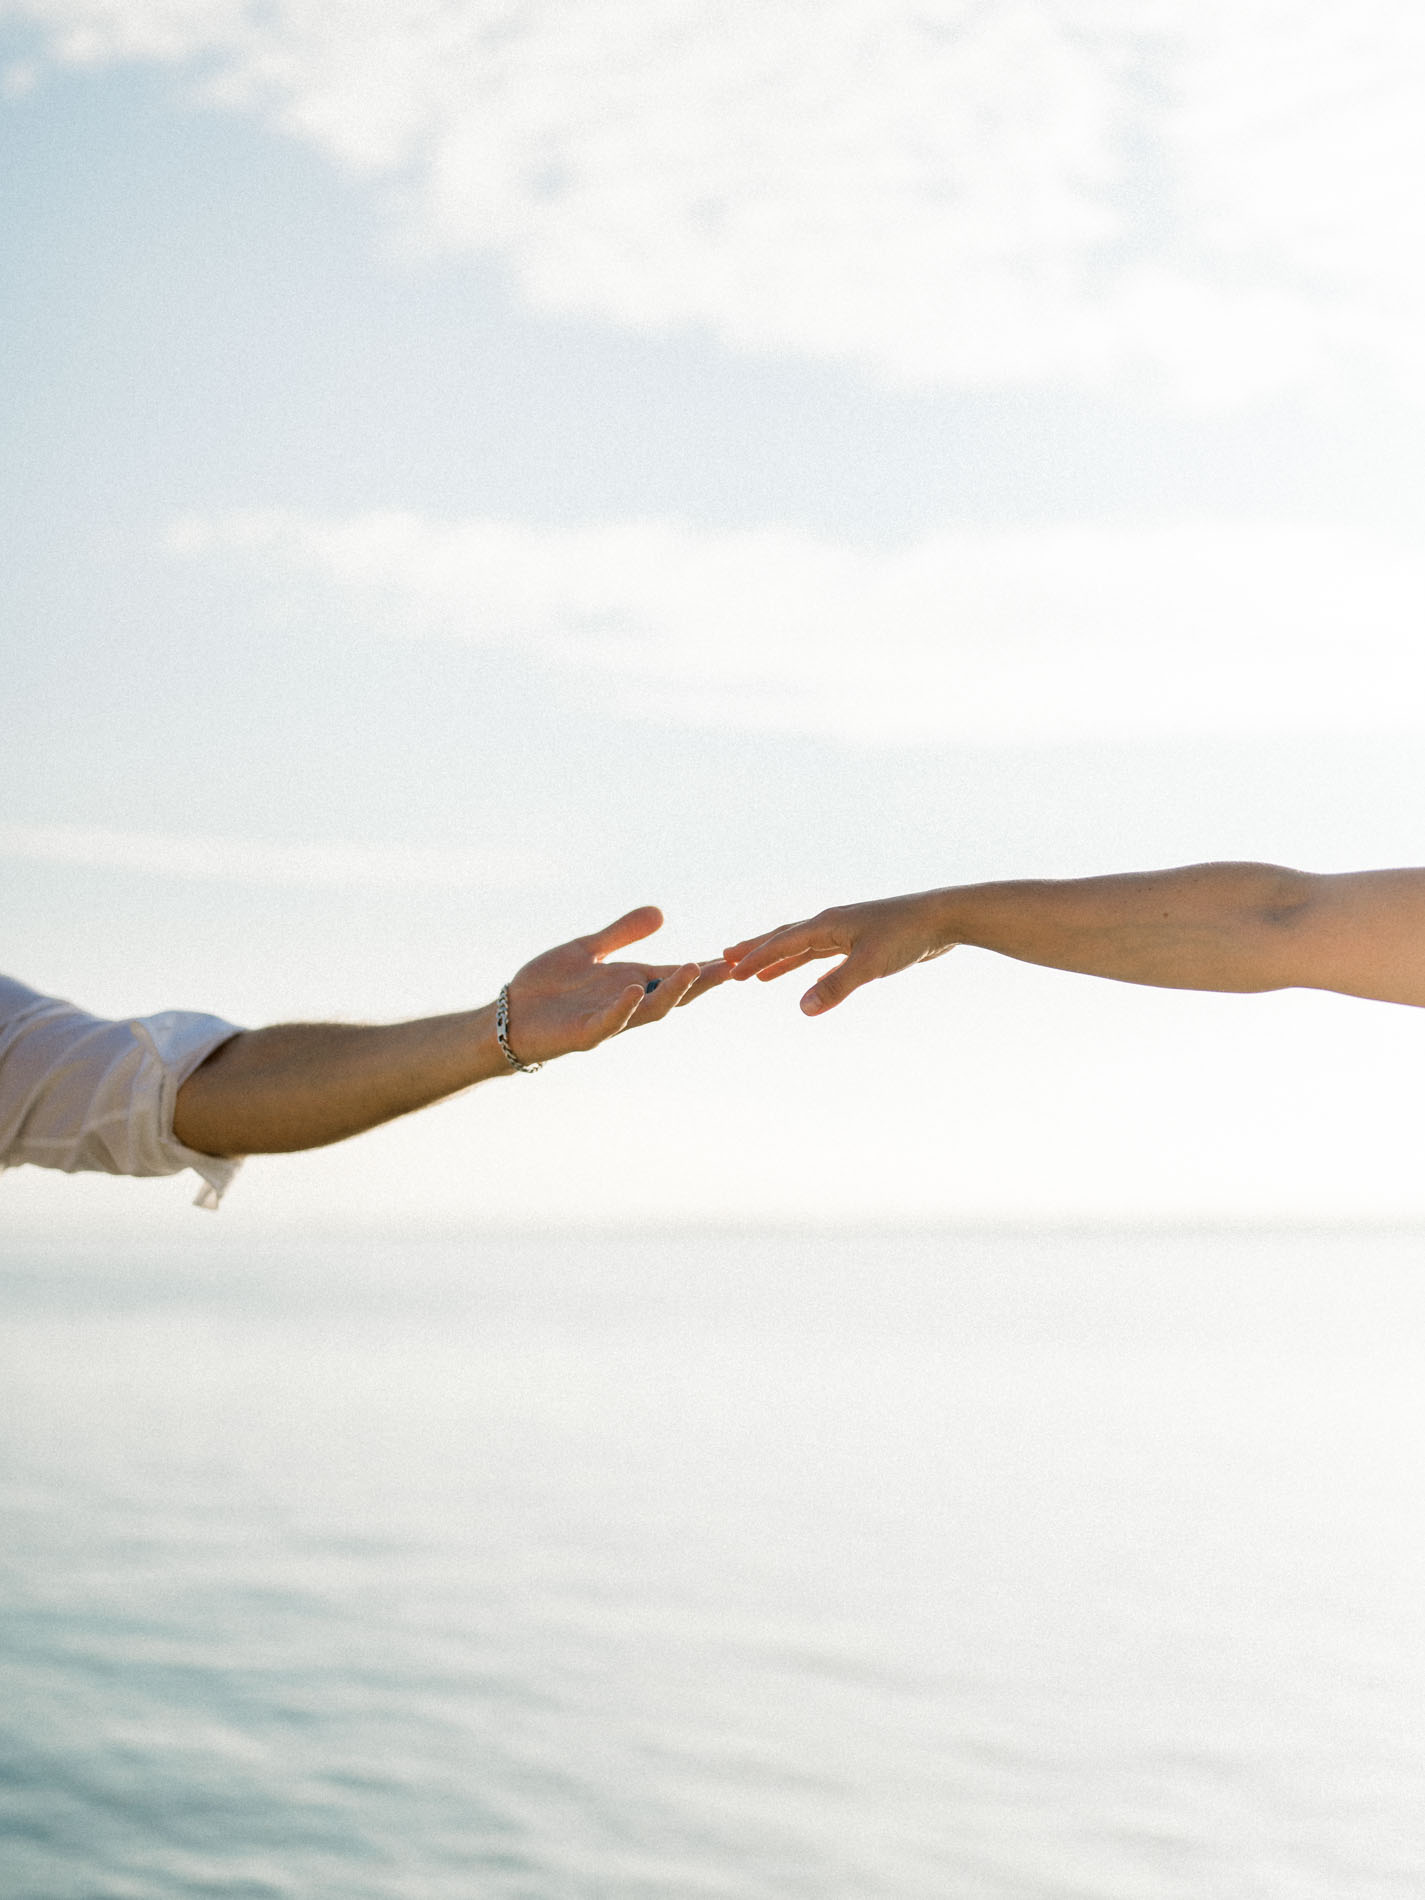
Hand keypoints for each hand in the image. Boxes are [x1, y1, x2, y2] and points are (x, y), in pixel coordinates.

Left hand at [504, 906, 727, 1062]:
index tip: (734, 957)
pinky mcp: (583, 1034)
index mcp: (630, 983)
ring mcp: (607, 1020)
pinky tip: (634, 988)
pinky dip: (623, 1008)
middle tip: (732, 968)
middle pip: (673, 995)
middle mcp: (626, 1004)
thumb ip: (622, 934)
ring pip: (650, 1010)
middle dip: (701, 983)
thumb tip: (661, 913)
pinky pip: (608, 1022)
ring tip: (694, 970)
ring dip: (672, 992)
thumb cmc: (547, 987)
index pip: (673, 975)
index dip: (703, 968)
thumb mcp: (588, 950)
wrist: (507, 1016)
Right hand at [724, 892, 951, 1015]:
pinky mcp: (863, 942)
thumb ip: (835, 986)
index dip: (756, 957)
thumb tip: (802, 1008)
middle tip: (727, 960)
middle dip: (757, 951)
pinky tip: (807, 980)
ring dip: (780, 960)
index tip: (731, 970)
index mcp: (828, 924)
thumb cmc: (907, 935)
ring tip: (758, 973)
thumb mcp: (869, 964)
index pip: (783, 942)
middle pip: (785, 938)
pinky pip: (825, 956)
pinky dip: (809, 967)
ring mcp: (847, 932)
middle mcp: (832, 924)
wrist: (943, 918)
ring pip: (804, 947)